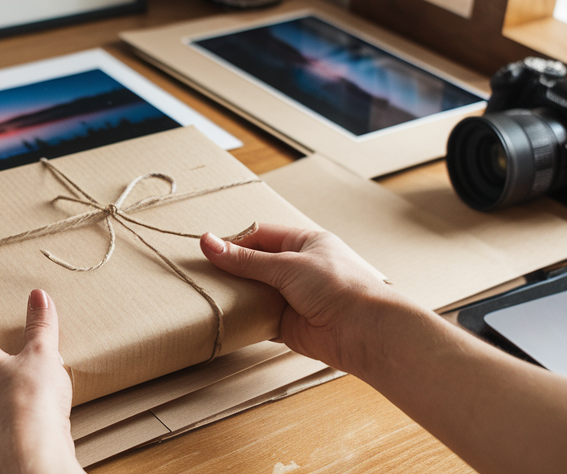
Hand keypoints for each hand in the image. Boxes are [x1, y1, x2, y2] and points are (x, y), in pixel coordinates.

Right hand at [200, 224, 406, 375]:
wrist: (363, 330)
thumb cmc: (338, 286)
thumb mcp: (287, 265)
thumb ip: (246, 260)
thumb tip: (208, 242)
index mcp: (304, 243)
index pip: (260, 236)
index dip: (235, 242)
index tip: (208, 250)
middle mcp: (299, 269)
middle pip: (255, 264)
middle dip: (233, 269)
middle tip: (202, 273)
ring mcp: (293, 297)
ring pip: (255, 292)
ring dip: (238, 294)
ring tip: (208, 294)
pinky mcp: (288, 324)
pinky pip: (259, 318)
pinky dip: (246, 318)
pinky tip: (227, 316)